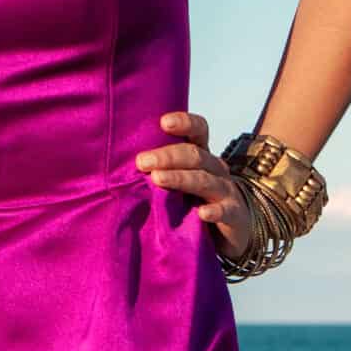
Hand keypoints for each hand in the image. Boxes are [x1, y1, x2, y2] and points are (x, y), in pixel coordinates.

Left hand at [133, 109, 252, 261]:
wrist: (233, 228)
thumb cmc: (194, 199)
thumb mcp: (179, 181)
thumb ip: (157, 170)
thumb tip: (117, 165)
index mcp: (201, 155)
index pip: (198, 130)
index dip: (184, 123)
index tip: (163, 122)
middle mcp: (215, 168)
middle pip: (194, 155)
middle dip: (167, 156)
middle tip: (142, 161)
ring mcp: (225, 190)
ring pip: (204, 180)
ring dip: (181, 178)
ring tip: (158, 179)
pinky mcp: (233, 214)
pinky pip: (225, 211)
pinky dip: (214, 211)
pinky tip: (202, 213)